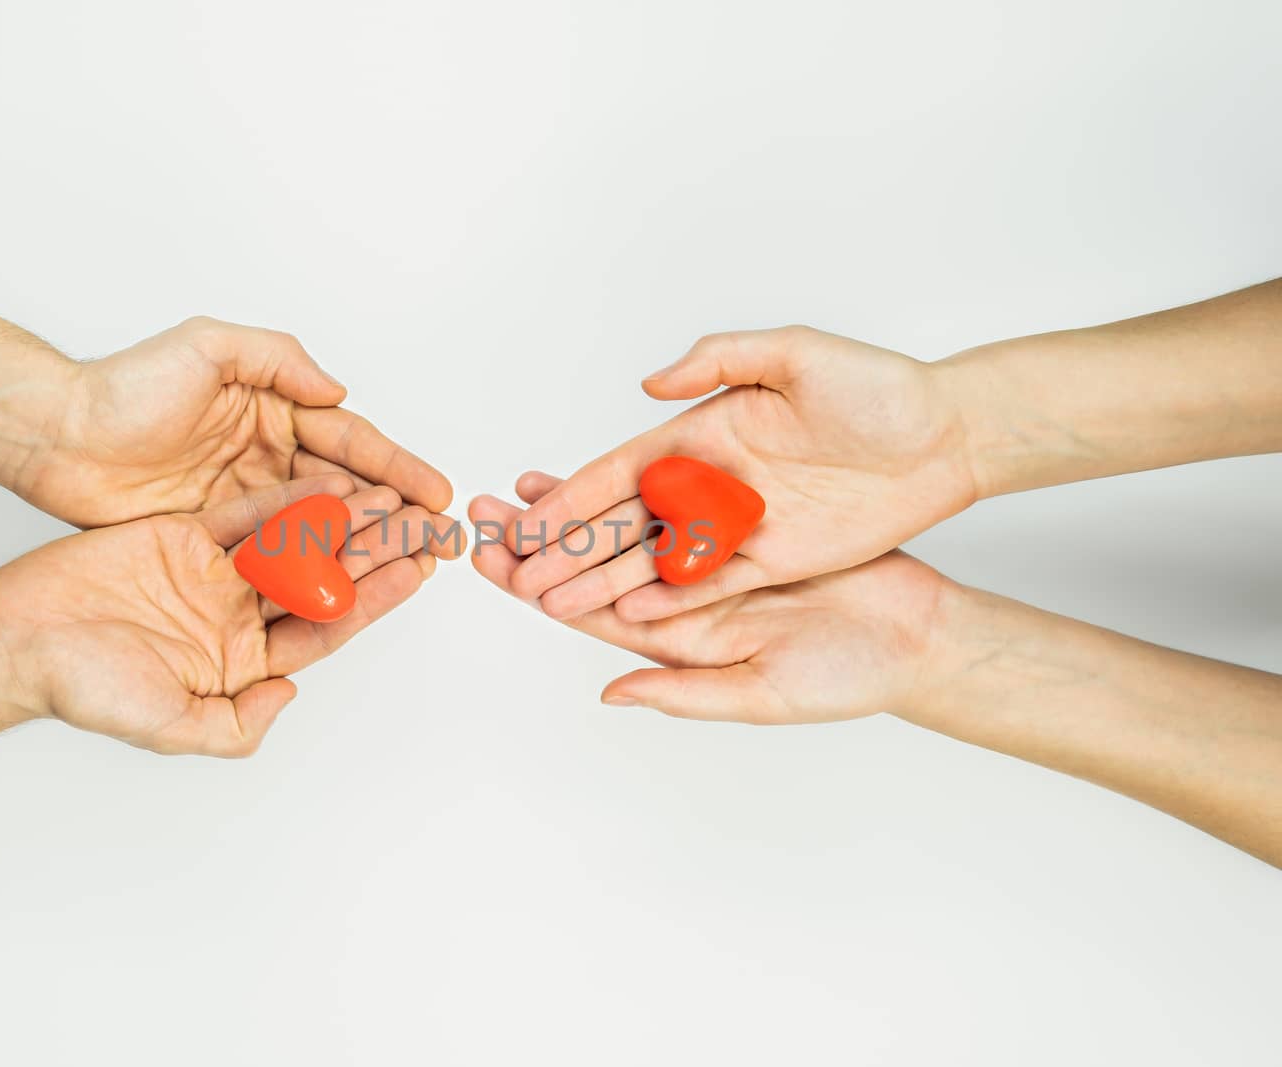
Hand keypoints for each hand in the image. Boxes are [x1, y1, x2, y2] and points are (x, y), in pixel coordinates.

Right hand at [0, 474, 449, 755]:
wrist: (16, 637)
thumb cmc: (84, 687)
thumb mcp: (170, 724)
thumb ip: (235, 722)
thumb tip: (290, 696)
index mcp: (242, 663)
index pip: (325, 628)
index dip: (373, 600)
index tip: (416, 573)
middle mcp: (237, 618)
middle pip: (321, 580)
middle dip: (372, 555)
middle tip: (420, 528)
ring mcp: (214, 576)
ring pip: (293, 542)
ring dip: (341, 521)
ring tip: (390, 497)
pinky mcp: (186, 537)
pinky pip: (246, 514)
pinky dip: (286, 500)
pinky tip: (330, 483)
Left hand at [16, 317, 453, 527]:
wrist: (56, 438)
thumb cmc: (123, 388)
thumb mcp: (206, 347)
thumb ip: (276, 359)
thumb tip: (336, 391)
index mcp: (274, 409)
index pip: (349, 442)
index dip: (396, 466)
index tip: (436, 493)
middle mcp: (269, 456)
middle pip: (349, 489)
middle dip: (400, 513)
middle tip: (443, 540)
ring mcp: (247, 499)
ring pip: (323, 527)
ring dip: (369, 547)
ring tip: (414, 569)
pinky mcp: (220, 538)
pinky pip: (280, 555)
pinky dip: (317, 569)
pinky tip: (350, 587)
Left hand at [470, 475, 953, 722]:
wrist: (915, 636)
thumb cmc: (846, 675)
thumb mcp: (762, 691)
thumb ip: (686, 693)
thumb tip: (610, 694)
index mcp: (675, 640)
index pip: (585, 610)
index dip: (534, 584)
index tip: (488, 558)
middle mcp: (680, 602)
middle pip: (590, 566)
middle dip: (537, 538)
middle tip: (482, 509)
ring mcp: (709, 566)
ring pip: (626, 531)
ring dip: (576, 509)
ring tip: (524, 484)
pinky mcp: (741, 532)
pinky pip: (677, 505)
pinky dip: (641, 486)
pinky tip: (609, 470)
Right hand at [489, 326, 974, 620]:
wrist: (946, 437)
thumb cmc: (878, 388)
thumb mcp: (798, 354)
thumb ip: (720, 359)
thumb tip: (649, 386)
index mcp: (704, 432)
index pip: (621, 470)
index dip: (572, 498)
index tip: (527, 521)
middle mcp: (711, 480)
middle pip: (624, 522)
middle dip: (569, 549)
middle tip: (517, 575)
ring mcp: (739, 523)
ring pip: (654, 560)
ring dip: (604, 582)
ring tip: (553, 604)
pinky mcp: (773, 557)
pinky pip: (708, 584)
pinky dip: (666, 600)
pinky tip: (625, 616)